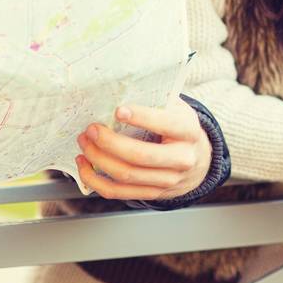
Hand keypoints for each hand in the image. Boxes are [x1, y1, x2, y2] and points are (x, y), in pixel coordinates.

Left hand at [75, 99, 210, 201]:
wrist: (198, 161)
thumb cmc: (180, 129)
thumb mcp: (177, 109)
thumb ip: (157, 100)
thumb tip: (121, 89)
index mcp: (188, 132)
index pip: (165, 124)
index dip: (141, 117)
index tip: (118, 110)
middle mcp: (181, 159)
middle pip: (140, 156)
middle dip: (109, 143)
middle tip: (91, 130)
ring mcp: (167, 180)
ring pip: (126, 175)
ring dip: (98, 159)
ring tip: (85, 143)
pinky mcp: (153, 194)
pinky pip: (118, 192)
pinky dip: (96, 180)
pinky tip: (85, 165)